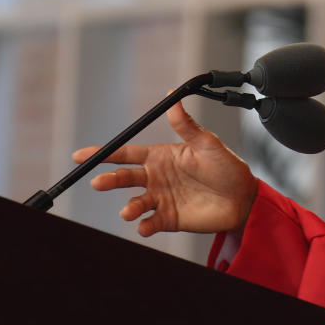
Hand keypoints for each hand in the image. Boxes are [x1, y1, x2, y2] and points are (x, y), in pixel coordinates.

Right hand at [72, 102, 258, 237]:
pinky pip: (150, 223)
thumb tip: (172, 98)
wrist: (243, 198)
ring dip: (129, 207)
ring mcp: (162, 199)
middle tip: (99, 182)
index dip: (104, 154)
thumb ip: (186, 125)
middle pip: (124, 178)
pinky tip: (146, 226)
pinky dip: (144, 226)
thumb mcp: (207, 143)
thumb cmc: (226, 167)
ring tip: (130, 210)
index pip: (127, 154)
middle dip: (109, 180)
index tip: (81, 156)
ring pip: (135, 203)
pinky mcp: (169, 219)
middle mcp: (157, 177)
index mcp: (161, 156)